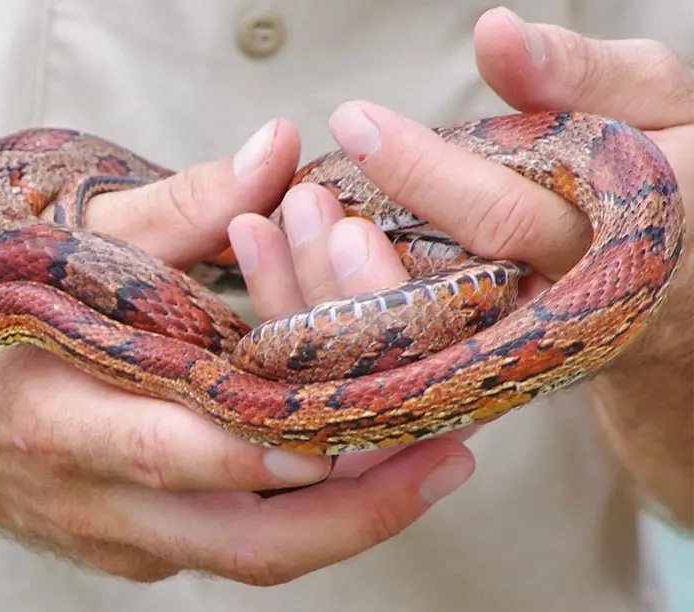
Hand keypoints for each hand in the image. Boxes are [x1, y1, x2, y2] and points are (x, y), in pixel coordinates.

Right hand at [0, 120, 475, 585]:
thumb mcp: (51, 249)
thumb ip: (173, 210)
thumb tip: (273, 154)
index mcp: (58, 411)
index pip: (187, 448)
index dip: (286, 442)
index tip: (374, 418)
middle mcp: (86, 491)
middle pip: (243, 541)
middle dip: (356, 512)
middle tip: (441, 461)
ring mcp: (103, 532)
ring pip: (243, 558)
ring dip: (341, 523)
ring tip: (418, 468)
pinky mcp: (114, 545)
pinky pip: (217, 547)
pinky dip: (285, 517)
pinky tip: (336, 468)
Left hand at [220, 7, 692, 520]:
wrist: (685, 284)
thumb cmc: (672, 167)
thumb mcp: (655, 105)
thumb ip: (582, 73)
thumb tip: (494, 32)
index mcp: (615, 247)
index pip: (508, 219)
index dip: (425, 171)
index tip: (351, 118)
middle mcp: (559, 320)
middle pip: (439, 304)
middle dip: (351, 255)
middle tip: (293, 200)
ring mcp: (514, 360)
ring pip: (404, 353)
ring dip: (322, 297)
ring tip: (264, 230)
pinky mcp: (477, 377)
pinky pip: (392, 370)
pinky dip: (327, 328)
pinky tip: (275, 277)